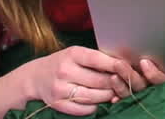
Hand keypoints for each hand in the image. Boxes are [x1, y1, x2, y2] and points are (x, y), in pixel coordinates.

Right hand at [26, 45, 147, 115]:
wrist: (36, 77)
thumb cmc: (63, 63)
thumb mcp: (76, 54)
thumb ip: (96, 59)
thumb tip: (123, 65)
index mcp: (72, 54)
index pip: (98, 59)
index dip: (115, 64)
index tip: (128, 67)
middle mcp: (65, 71)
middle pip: (99, 81)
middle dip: (115, 83)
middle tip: (125, 83)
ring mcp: (60, 89)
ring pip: (94, 97)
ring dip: (107, 96)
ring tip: (114, 93)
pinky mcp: (59, 105)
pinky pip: (85, 109)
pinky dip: (95, 106)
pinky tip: (98, 101)